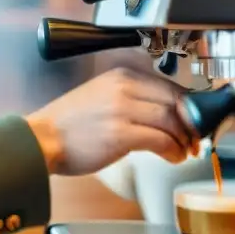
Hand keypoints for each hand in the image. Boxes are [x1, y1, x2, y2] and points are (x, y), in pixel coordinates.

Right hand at [25, 67, 195, 175]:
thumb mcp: (101, 97)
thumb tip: (165, 114)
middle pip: (175, 102)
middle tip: (193, 139)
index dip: (188, 106)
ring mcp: (122, 110)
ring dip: (183, 139)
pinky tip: (172, 157)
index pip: (169, 86)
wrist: (41, 140)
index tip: (192, 121)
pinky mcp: (120, 134)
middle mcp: (123, 88)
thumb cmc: (68, 125)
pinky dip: (172, 150)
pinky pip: (160, 140)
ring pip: (171, 120)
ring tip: (183, 151)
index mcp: (120, 76)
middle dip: (191, 123)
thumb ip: (131, 99)